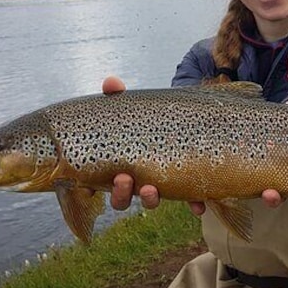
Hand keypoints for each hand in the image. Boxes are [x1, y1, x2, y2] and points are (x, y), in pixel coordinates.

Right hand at [101, 76, 205, 215]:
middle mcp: (134, 181)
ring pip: (150, 201)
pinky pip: (187, 200)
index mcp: (116, 165)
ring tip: (150, 189)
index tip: (88, 188)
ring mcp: (158, 185)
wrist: (180, 121)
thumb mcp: (131, 107)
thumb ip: (117, 96)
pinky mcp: (183, 184)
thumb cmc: (145, 118)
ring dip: (148, 199)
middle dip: (120, 193)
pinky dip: (193, 204)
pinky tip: (198, 205)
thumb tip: (111, 82)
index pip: (97, 184)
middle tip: (123, 178)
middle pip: (120, 198)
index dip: (90, 189)